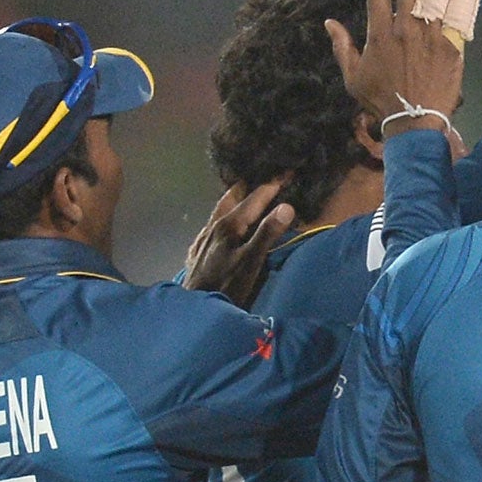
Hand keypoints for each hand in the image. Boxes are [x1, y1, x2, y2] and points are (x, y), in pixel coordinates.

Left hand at [184, 180, 293, 306]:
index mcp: (229, 225)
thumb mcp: (251, 261)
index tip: (286, 171)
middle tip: (262, 177)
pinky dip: (221, 219)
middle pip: (231, 197)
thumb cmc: (226, 286)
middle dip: (248, 185)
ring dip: (233, 200)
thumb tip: (287, 206)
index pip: (254, 198)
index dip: (272, 184)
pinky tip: (221, 226)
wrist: (195, 310)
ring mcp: (203, 238)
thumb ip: (267, 233)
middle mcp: (213, 226)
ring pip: (218, 211)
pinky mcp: (197, 252)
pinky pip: (210, 227)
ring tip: (243, 196)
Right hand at [325, 0, 465, 146]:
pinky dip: (455, 2)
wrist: (415, 121)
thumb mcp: (353, 77)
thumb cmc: (382, 101)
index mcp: (379, 34)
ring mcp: (430, 37)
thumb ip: (342, 47)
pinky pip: (454, 17)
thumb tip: (329, 23)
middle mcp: (405, 30)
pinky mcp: (450, 47)